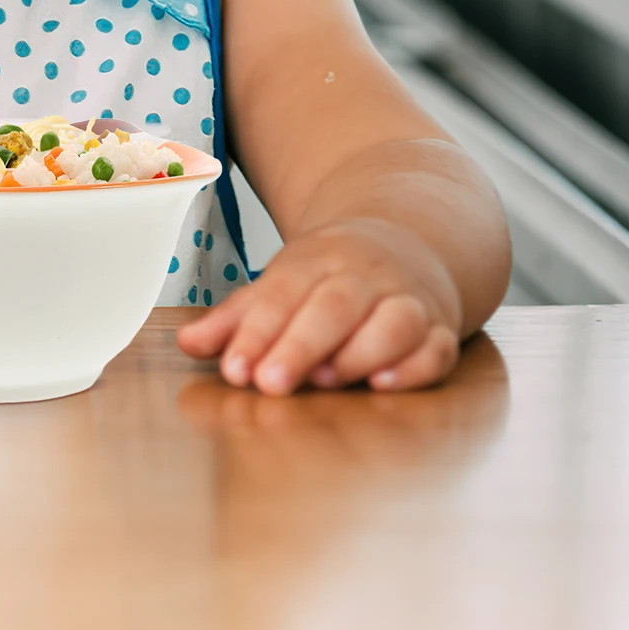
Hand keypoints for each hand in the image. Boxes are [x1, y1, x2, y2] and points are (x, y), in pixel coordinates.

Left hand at [175, 218, 463, 395]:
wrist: (407, 245)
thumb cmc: (329, 279)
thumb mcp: (281, 284)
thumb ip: (237, 319)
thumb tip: (187, 344)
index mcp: (317, 259)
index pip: (283, 293)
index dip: (256, 332)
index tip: (234, 370)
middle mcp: (365, 275)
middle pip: (334, 305)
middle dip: (299, 345)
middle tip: (268, 383)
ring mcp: (408, 300)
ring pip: (391, 322)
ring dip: (357, 353)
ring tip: (322, 381)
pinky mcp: (440, 329)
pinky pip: (436, 348)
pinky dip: (413, 367)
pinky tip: (384, 385)